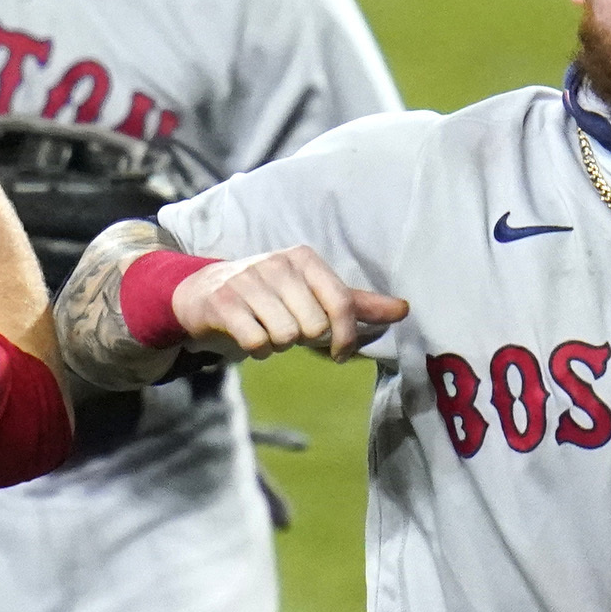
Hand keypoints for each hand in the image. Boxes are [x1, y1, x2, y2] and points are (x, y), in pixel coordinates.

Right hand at [168, 247, 403, 361]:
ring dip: (277, 344)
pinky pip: (256, 342)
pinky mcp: (222, 302)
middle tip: (288, 329)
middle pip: (312, 327)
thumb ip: (356, 303)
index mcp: (303, 258)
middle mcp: (276, 263)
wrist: (205, 292)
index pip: (341, 303)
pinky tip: (249, 335)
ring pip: (284, 336)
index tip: (340, 353)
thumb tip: (405, 309)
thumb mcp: (313, 293)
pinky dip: (256, 350)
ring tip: (266, 329)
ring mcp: (246, 280)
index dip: (347, 337)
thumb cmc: (270, 295)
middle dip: (302, 339)